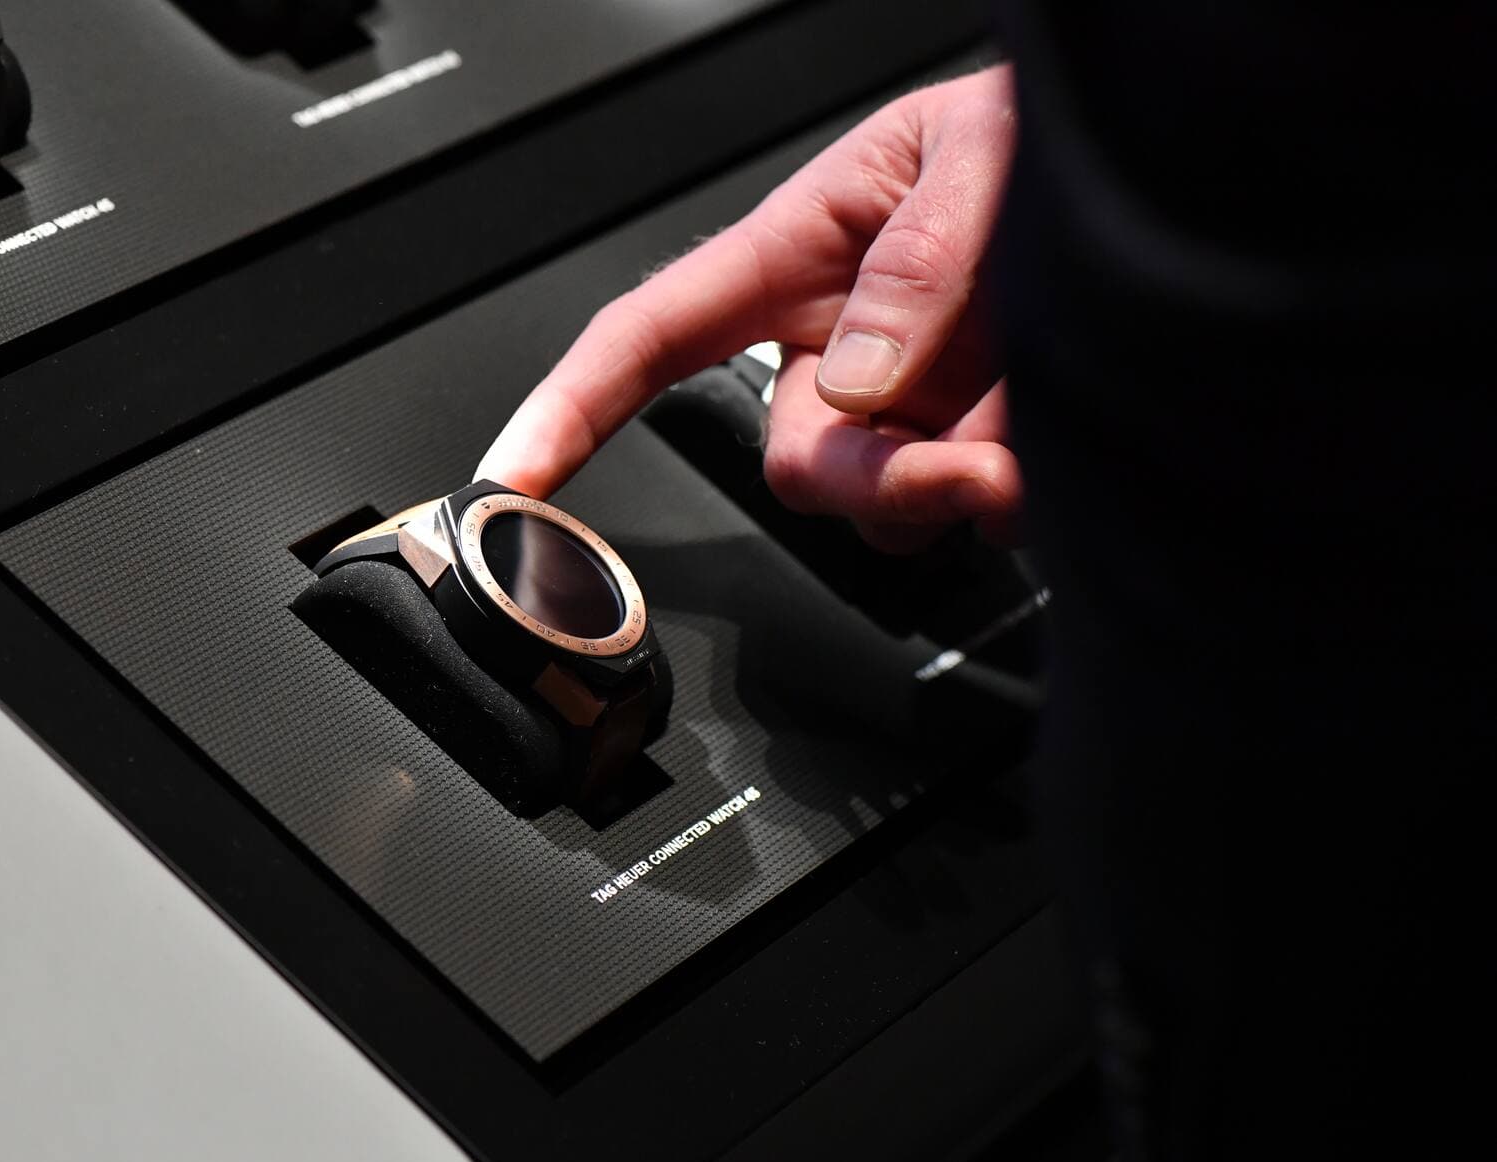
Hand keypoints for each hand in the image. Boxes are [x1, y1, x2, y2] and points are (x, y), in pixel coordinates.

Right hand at [476, 65, 1020, 550]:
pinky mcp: (971, 451)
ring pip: (879, 509)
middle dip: (883, 481)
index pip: (652, 336)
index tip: (511, 479)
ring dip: (964, 486)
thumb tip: (858, 379)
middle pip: (794, 464)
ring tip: (1048, 409)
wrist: (1164, 169)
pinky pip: (969, 517)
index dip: (571, 407)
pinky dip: (1020, 495)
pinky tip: (1060, 433)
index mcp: (797, 257)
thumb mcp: (982, 149)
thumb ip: (920, 257)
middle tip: (982, 466)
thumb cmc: (1046, 130)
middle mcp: (838, 348)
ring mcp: (905, 410)